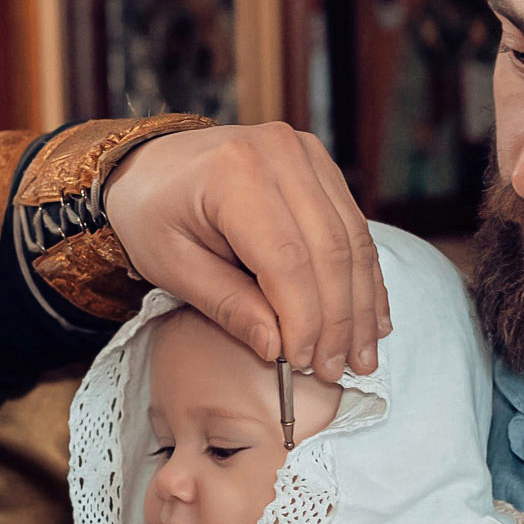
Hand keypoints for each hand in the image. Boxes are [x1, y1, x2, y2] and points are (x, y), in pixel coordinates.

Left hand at [103, 124, 389, 380]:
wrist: (151, 164)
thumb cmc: (152, 214)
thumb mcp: (173, 266)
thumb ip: (228, 306)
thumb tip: (278, 349)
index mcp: (235, 174)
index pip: (288, 261)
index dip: (304, 320)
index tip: (304, 364)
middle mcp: (281, 153)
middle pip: (330, 251)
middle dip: (339, 320)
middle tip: (338, 370)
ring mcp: (307, 154)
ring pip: (352, 241)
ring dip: (361, 305)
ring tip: (362, 356)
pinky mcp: (320, 164)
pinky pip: (353, 227)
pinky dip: (363, 277)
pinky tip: (372, 318)